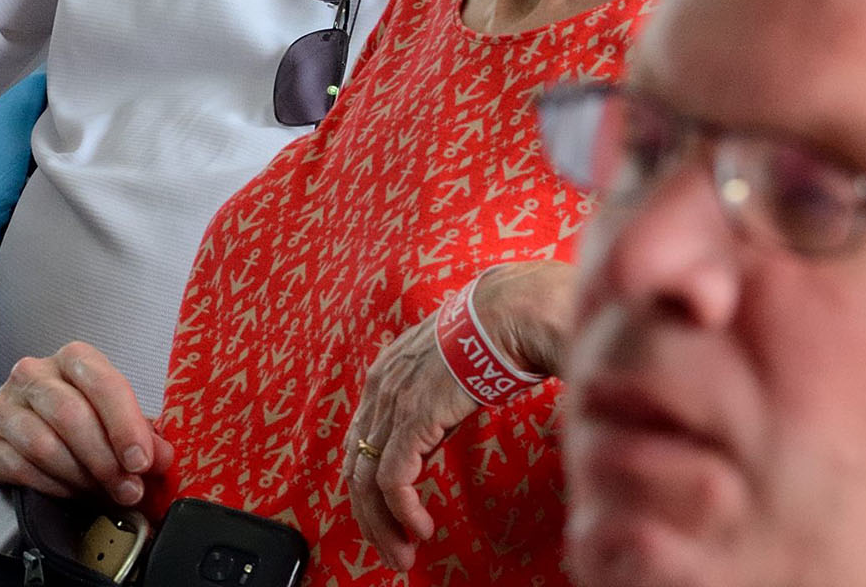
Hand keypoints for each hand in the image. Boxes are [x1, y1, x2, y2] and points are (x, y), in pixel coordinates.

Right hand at [0, 341, 174, 510]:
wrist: (30, 432)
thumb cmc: (82, 420)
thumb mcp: (117, 420)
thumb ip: (142, 436)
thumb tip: (162, 456)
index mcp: (73, 360)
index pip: (100, 382)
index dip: (124, 424)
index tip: (141, 461)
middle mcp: (33, 375)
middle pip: (69, 415)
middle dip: (105, 460)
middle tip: (127, 489)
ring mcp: (5, 406)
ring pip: (43, 444)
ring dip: (80, 477)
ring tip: (101, 492)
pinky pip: (20, 468)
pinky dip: (51, 487)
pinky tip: (69, 491)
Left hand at [340, 263, 573, 568]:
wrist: (509, 311)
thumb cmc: (490, 340)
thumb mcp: (446, 379)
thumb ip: (433, 409)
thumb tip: (435, 440)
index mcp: (385, 379)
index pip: (361, 445)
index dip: (369, 489)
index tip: (388, 521)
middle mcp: (379, 390)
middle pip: (356, 467)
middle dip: (370, 518)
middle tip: (391, 552)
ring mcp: (393, 403)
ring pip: (368, 480)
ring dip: (384, 525)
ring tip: (402, 554)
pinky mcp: (414, 416)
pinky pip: (394, 478)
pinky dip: (402, 511)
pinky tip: (420, 529)